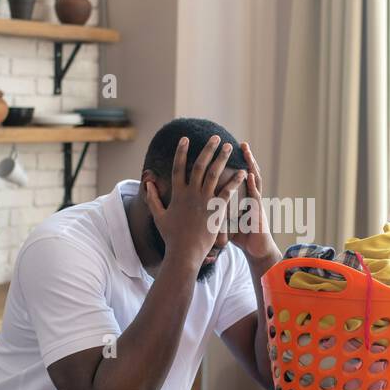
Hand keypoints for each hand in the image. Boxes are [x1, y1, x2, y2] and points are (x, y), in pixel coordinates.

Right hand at [144, 135, 243, 267]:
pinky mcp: (215, 209)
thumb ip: (153, 198)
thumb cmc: (171, 236)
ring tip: (228, 147)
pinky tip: (242, 172)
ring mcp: (203, 200)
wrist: (184, 252)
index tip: (185, 139)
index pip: (178, 167)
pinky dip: (234, 181)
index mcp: (177, 194)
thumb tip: (147, 184)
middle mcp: (190, 193)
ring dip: (221, 158)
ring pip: (214, 173)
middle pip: (199, 165)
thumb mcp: (159, 216)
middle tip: (215, 137)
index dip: (181, 152)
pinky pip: (227, 191)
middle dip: (207, 149)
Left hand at [230, 142, 279, 260]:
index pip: (239, 176)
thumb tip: (202, 206)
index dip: (236, 164)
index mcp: (242, 197)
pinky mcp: (258, 213)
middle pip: (248, 173)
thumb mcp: (228, 220)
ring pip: (254, 180)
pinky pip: (255, 196)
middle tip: (241, 143)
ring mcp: (255, 203)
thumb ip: (219, 210)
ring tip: (247, 152)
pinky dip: (252, 184)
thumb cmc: (242, 237)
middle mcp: (250, 197)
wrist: (257, 251)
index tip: (228, 151)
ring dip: (251, 165)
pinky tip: (249, 174)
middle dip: (245, 158)